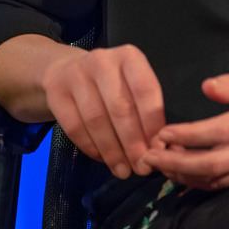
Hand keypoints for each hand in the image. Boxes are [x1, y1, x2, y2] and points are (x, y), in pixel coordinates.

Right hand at [41, 44, 165, 178]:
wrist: (67, 71)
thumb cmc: (111, 83)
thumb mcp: (132, 86)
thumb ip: (149, 113)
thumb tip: (172, 150)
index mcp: (129, 57)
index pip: (145, 91)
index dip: (153, 124)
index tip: (159, 151)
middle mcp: (103, 61)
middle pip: (120, 107)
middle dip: (133, 142)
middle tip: (142, 167)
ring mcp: (76, 75)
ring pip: (96, 120)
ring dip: (112, 151)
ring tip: (123, 170)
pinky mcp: (56, 92)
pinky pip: (75, 127)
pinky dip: (91, 148)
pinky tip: (103, 160)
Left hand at [141, 71, 228, 189]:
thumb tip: (205, 86)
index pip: (217, 131)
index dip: (187, 134)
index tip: (162, 133)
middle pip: (212, 163)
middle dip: (177, 162)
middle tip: (149, 156)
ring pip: (216, 180)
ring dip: (184, 175)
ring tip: (160, 165)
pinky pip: (224, 186)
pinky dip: (199, 184)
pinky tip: (181, 175)